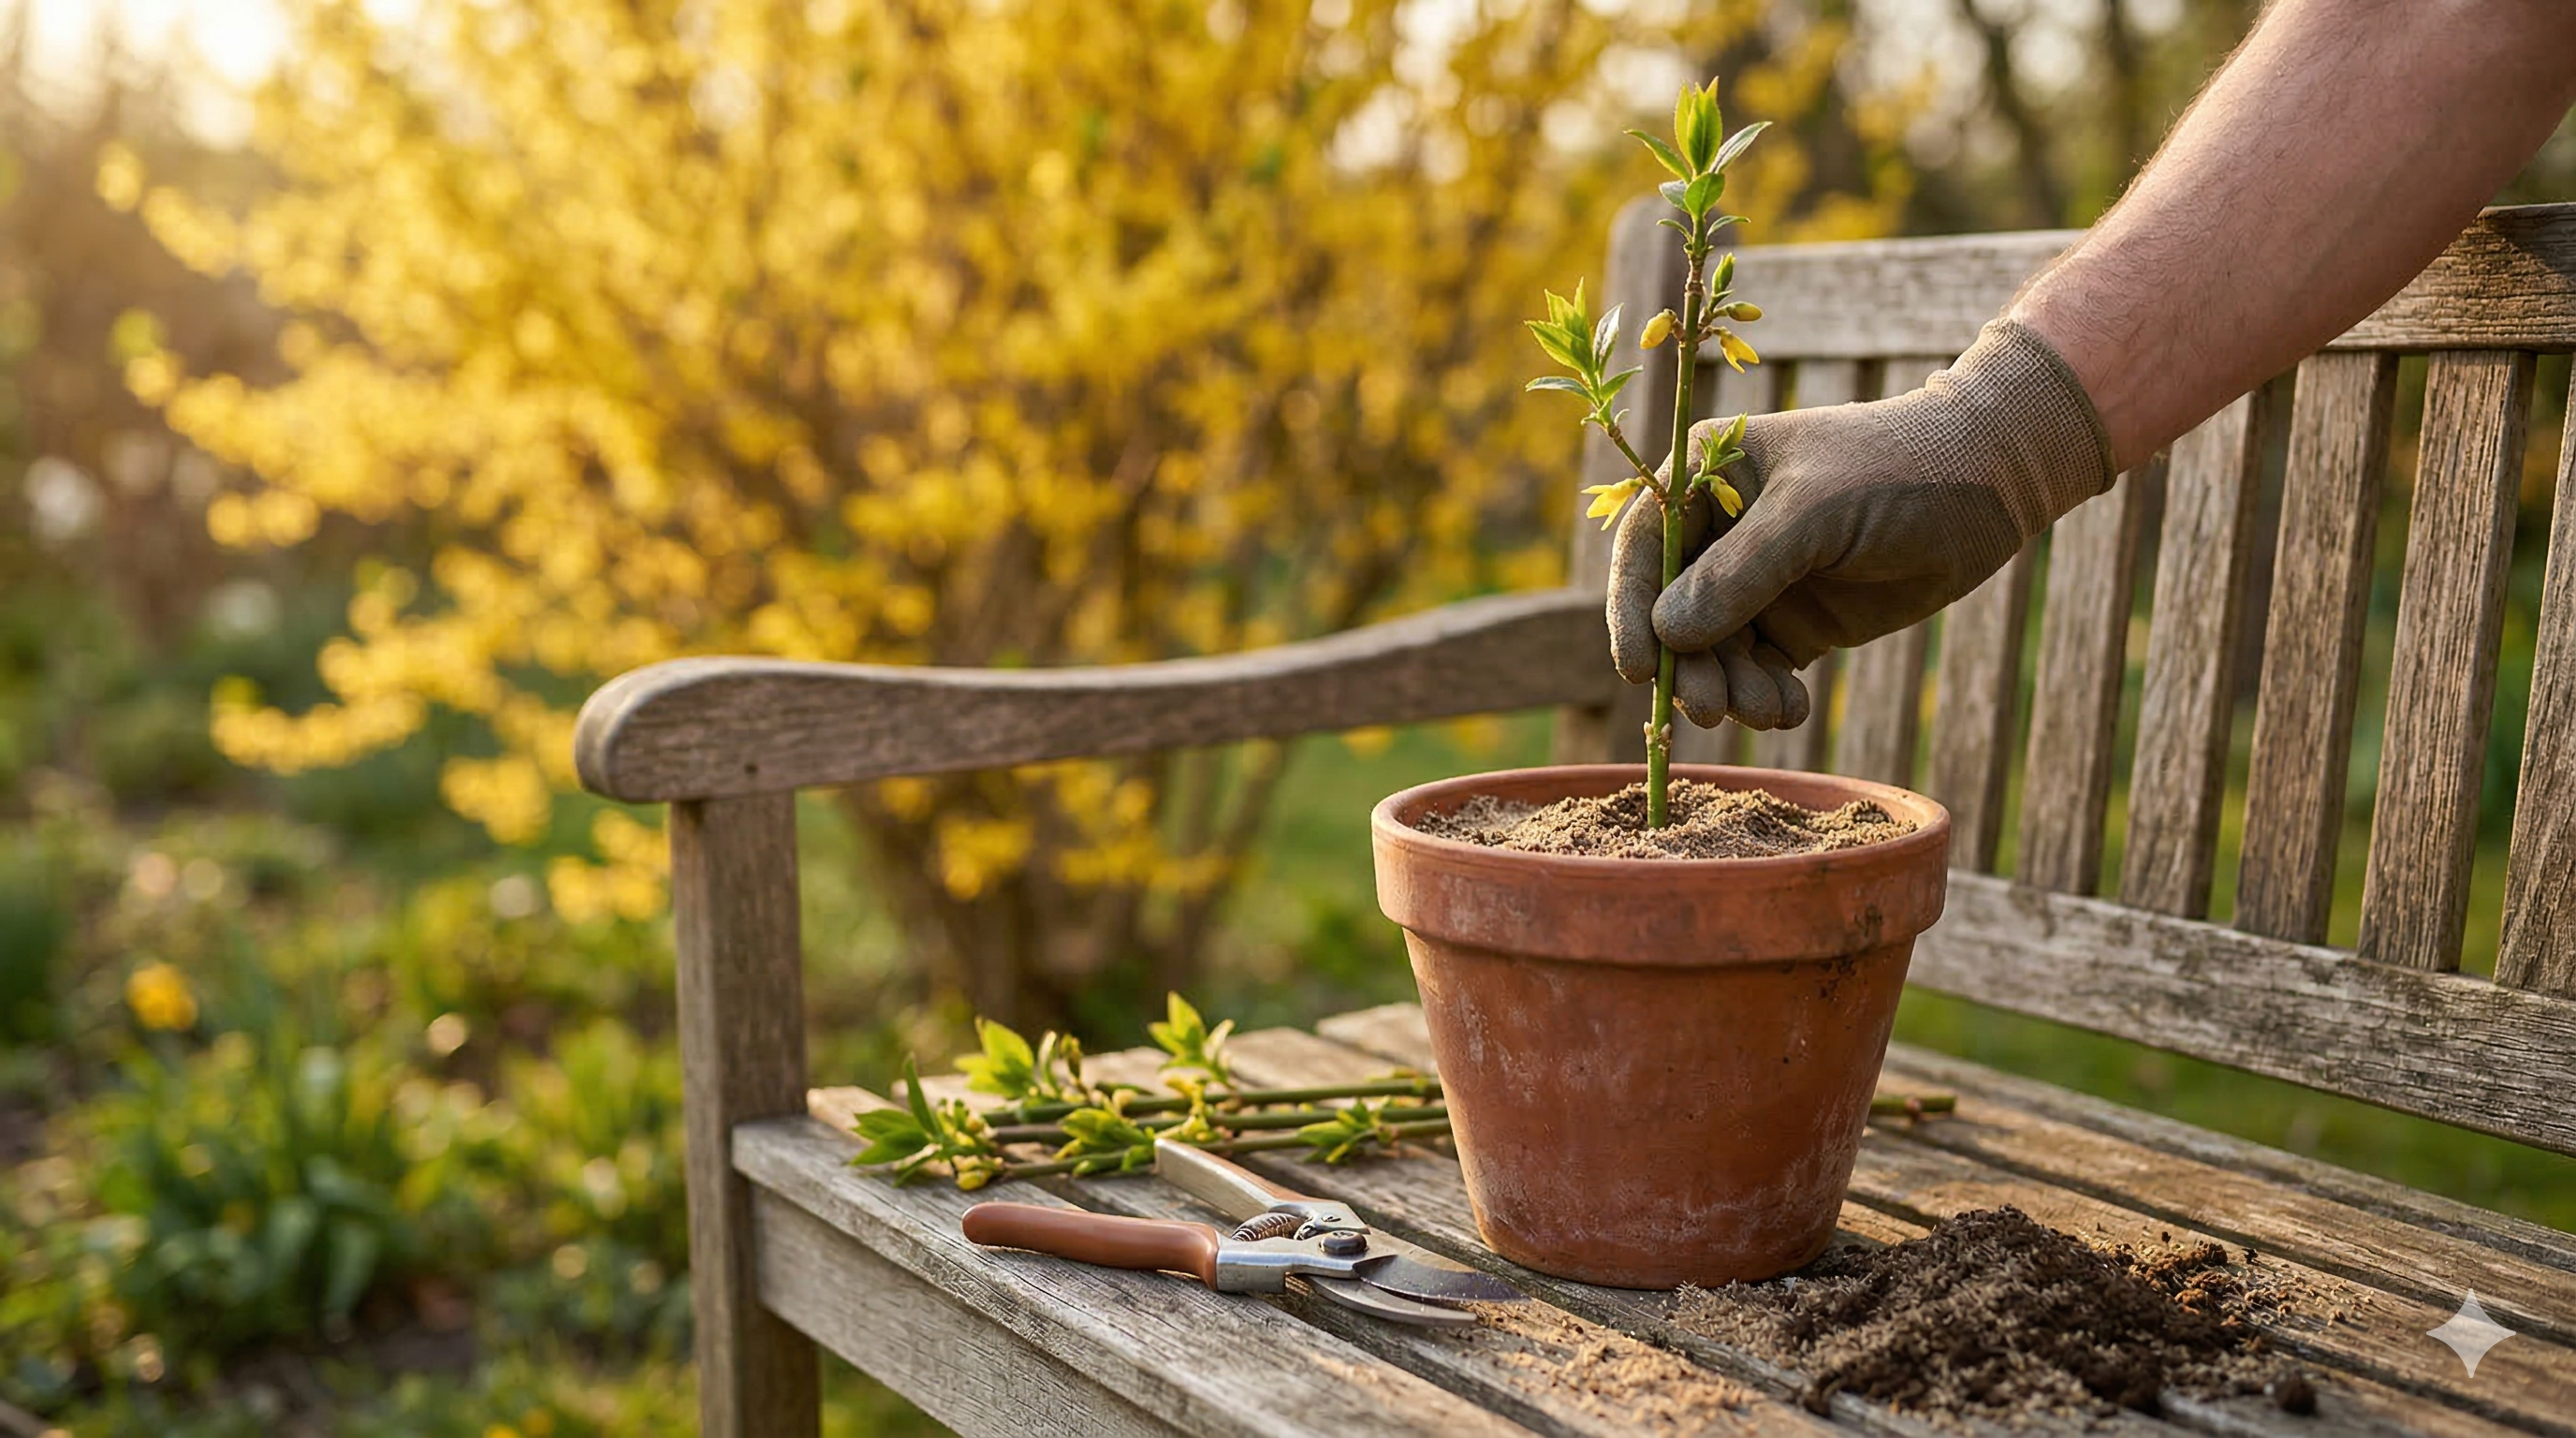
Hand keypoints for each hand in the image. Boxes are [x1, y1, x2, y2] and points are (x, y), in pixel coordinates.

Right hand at [1606, 319, 2114, 728]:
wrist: (1989, 486)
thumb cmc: (1898, 471)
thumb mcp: (1815, 513)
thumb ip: (1742, 572)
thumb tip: (1668, 633)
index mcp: (1706, 478)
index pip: (1645, 546)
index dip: (1632, 609)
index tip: (1641, 670)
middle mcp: (1719, 532)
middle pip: (1672, 612)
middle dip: (1690, 665)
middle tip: (1713, 711)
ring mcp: (1756, 581)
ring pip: (1713, 651)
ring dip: (1730, 689)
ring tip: (1766, 713)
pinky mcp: (1794, 623)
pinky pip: (1758, 672)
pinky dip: (1766, 698)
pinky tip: (1790, 711)